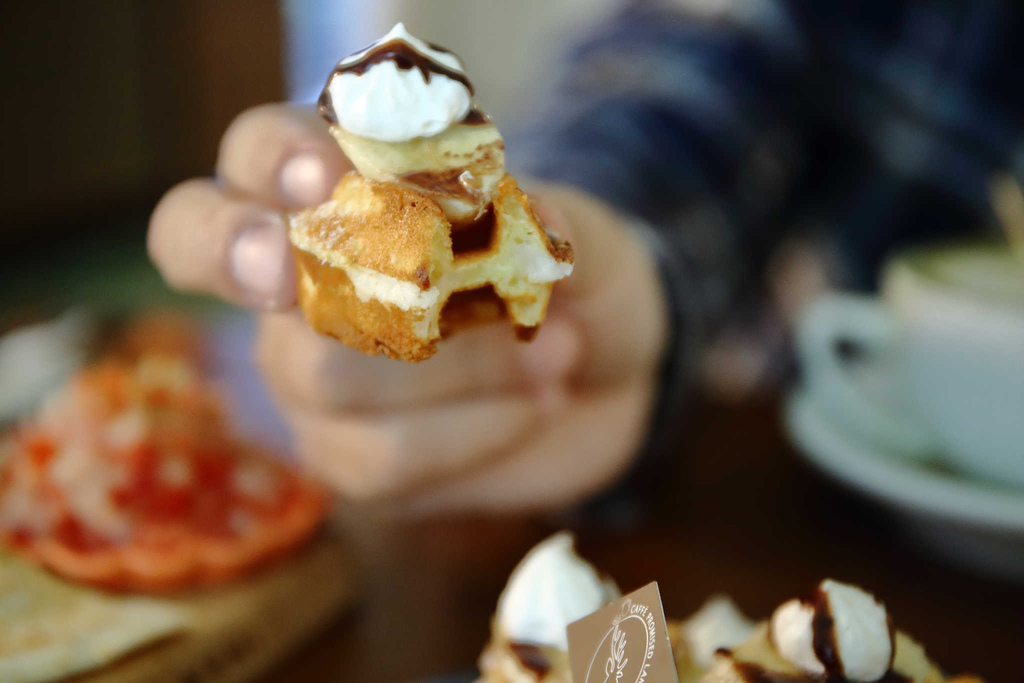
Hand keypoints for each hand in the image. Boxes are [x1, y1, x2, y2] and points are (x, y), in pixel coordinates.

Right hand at [148, 104, 667, 513]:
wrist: (603, 378)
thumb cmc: (570, 282)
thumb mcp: (581, 234)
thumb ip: (550, 217)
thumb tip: (526, 208)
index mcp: (346, 190)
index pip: (257, 152)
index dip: (270, 160)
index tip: (324, 179)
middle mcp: (301, 277)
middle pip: (227, 260)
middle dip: (256, 261)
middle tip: (306, 273)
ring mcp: (308, 372)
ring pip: (322, 377)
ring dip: (459, 370)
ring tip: (555, 357)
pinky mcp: (345, 452)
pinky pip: (378, 459)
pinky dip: (472, 435)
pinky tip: (531, 410)